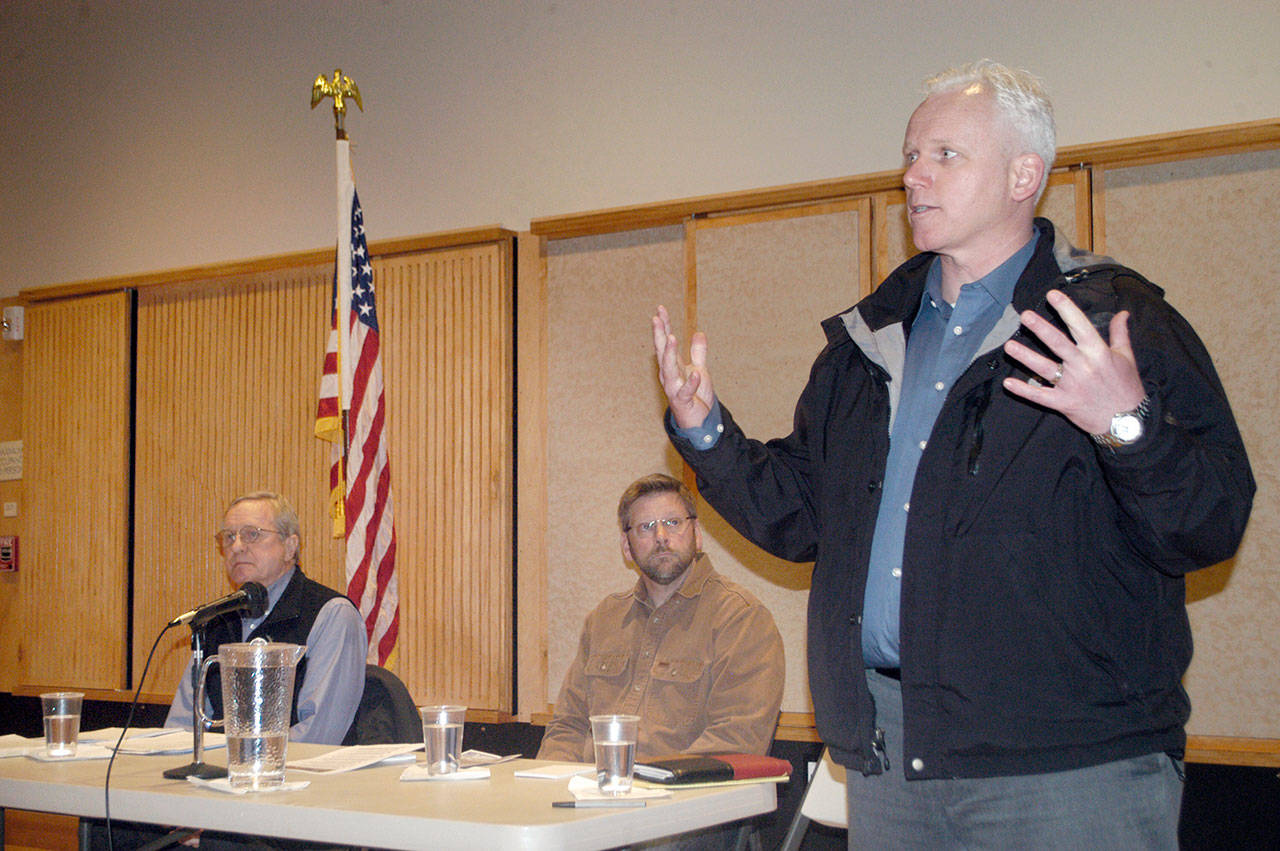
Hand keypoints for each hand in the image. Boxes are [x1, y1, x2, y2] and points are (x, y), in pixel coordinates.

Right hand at [652, 304, 714, 428]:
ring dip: (670, 354)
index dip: (664, 326)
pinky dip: (690, 383)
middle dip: (660, 335)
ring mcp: (674, 388)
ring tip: (672, 338)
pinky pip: (686, 391)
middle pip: (662, 351)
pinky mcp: (683, 401)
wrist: (698, 422)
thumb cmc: (696, 397)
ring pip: (669, 369)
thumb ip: (699, 353)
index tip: (660, 309)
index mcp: (673, 366)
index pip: (666, 342)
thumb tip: (699, 333)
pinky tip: (695, 374)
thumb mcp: (700, 370)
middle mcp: (669, 375)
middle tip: (656, 318)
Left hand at [1002, 289, 1145, 434]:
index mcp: (1098, 352)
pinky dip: (1024, 390)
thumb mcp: (1127, 357)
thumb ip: (1120, 333)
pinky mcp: (1064, 403)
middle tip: (1025, 315)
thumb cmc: (1126, 387)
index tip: (1053, 294)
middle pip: (1058, 344)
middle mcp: (1083, 366)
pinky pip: (1040, 396)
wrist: (1127, 422)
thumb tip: (1123, 312)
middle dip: (1041, 329)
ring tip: (1009, 346)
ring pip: (1044, 368)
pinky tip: (1008, 382)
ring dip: (1025, 357)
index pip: (1080, 326)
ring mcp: (1072, 386)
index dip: (1066, 309)